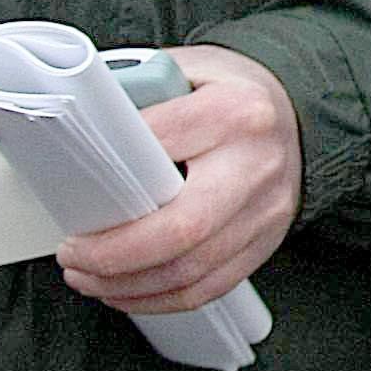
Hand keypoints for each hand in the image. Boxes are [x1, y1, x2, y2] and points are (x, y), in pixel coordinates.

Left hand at [54, 44, 300, 314]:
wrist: (298, 111)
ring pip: (189, 270)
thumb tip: (72, 127)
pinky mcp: (266, 242)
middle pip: (181, 228)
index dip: (107, 173)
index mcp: (235, 111)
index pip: (158, 148)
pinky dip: (157, 300)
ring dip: (125, 284)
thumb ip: (137, 94)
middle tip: (73, 253)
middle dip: (113, 253)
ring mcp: (266, 210)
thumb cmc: (230, 94)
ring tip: (87, 276)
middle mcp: (257, 164)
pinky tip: (126, 291)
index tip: (72, 190)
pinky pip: (207, 288)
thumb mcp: (188, 70)